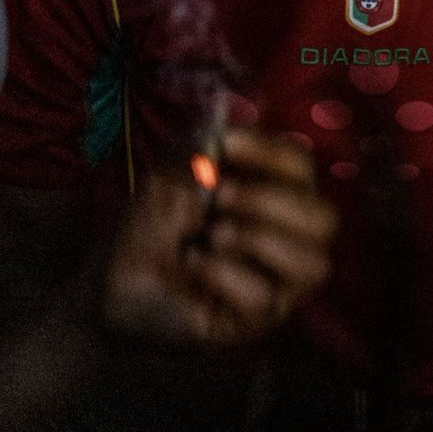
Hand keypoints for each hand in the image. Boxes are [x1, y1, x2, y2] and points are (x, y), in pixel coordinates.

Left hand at [102, 128, 335, 347]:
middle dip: (272, 202)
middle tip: (221, 199)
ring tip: (212, 236)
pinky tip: (195, 267)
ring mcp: (276, 285)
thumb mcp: (169, 178)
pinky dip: (227, 275)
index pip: (303, 170)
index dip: (272, 153)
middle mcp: (287, 242)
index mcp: (273, 199)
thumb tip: (233, 109)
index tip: (226, 145)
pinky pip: (266, 299)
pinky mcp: (255, 322)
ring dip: (260, 240)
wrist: (107, 286)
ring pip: (314, 265)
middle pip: (325, 219)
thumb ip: (201, 146)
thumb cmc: (147, 230)